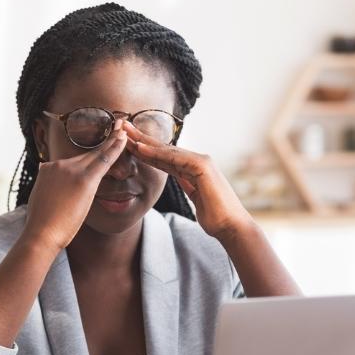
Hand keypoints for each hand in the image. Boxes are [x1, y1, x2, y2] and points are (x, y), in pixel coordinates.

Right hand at [22, 120, 127, 251]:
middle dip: (102, 140)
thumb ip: (47, 190)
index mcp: (47, 170)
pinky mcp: (83, 179)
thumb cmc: (41, 225)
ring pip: (95, 154)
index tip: (95, 145)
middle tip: (116, 126)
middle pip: (85, 153)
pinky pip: (103, 159)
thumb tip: (48, 189)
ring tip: (123, 130)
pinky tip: (124, 139)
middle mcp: (58, 165)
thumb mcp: (40, 201)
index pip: (70, 162)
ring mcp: (70, 170)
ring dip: (112, 142)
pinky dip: (115, 147)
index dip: (85, 155)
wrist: (41, 233)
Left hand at [123, 121, 252, 239]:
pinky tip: (141, 149)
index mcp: (195, 168)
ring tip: (126, 134)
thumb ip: (189, 186)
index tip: (129, 143)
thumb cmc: (216, 218)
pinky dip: (156, 154)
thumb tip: (181, 180)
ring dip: (145, 142)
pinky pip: (174, 159)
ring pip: (167, 151)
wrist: (232, 227)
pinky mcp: (202, 167)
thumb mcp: (197, 198)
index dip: (147, 150)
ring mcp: (201, 162)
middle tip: (122, 127)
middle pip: (165, 149)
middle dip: (143, 139)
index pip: (166, 157)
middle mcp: (198, 161)